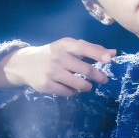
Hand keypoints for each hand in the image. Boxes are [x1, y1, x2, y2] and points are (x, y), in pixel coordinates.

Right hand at [1, 38, 115, 95]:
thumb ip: (91, 49)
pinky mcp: (46, 85)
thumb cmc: (54, 54)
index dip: (97, 53)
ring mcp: (52, 72)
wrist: (25, 64)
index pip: (83, 48)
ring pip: (78, 83)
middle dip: (97, 76)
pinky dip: (73, 91)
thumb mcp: (69, 47)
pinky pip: (68, 92)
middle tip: (103, 79)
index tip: (109, 59)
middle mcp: (58, 57)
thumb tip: (113, 53)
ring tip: (86, 85)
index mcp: (64, 45)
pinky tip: (71, 88)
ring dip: (86, 86)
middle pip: (84, 69)